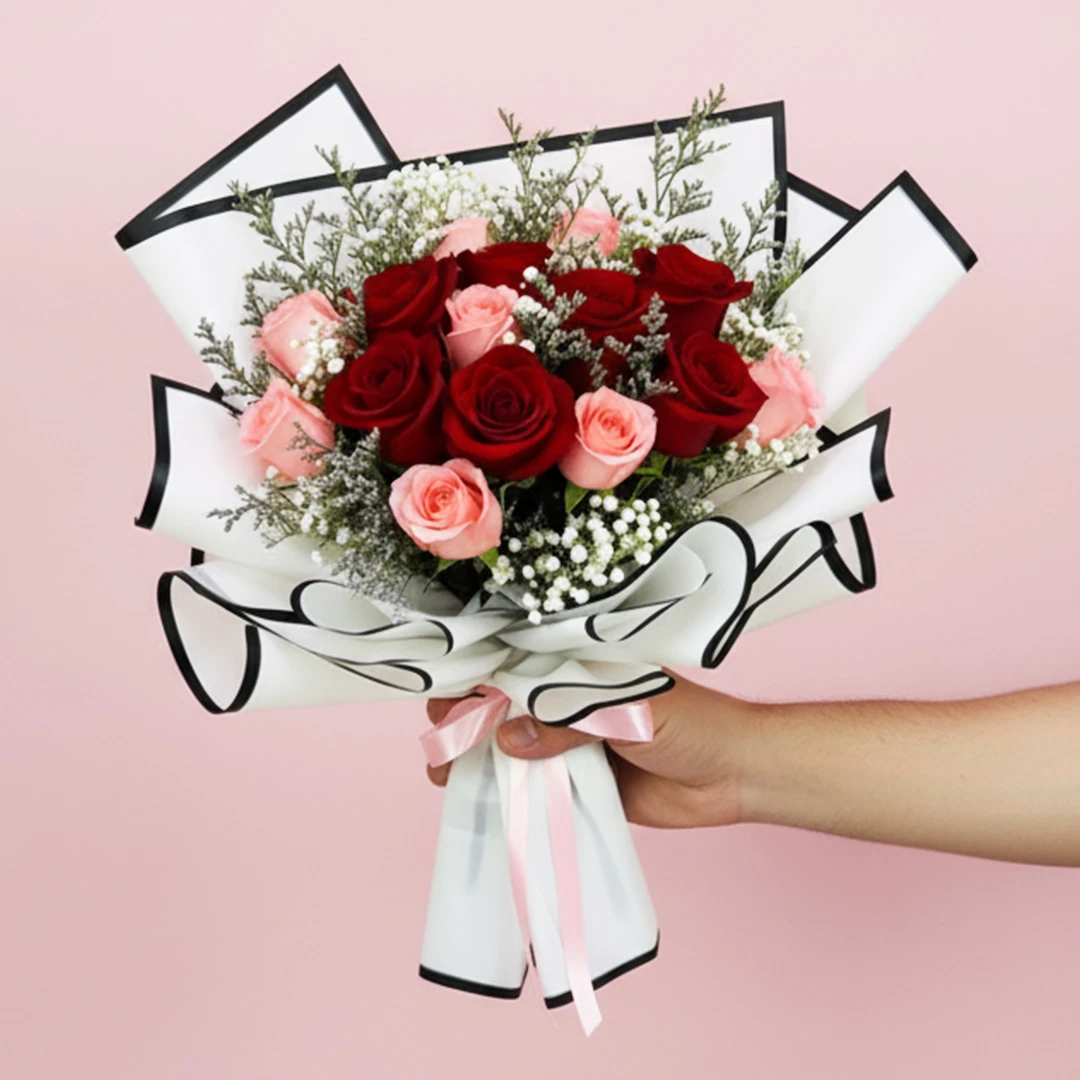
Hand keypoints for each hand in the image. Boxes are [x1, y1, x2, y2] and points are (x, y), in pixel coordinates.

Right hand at [426, 674, 745, 827]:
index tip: (447, 695)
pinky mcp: (574, 783)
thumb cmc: (693, 723)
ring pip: (505, 746)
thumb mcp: (629, 711)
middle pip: (499, 703)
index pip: (514, 662)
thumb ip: (569, 722)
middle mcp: (566, 699)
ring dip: (473, 757)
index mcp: (578, 666)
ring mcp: (567, 742)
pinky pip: (528, 786)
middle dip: (465, 718)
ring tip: (445, 772)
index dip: (477, 674)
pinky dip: (500, 792)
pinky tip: (473, 798)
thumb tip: (506, 740)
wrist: (734, 776)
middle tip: (444, 738)